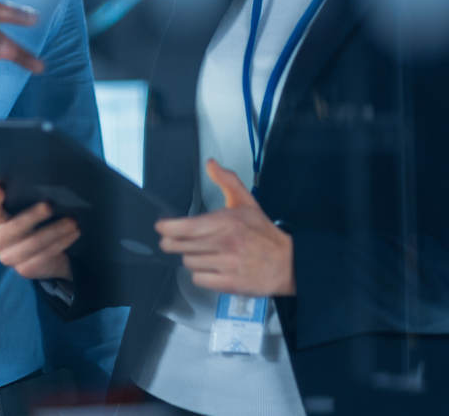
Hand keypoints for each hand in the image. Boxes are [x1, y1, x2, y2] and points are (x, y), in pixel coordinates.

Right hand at [0, 185, 77, 280]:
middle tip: (49, 206)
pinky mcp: (24, 269)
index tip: (0, 189)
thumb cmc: (32, 218)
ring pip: (33, 244)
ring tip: (73, 221)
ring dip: (55, 231)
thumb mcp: (25, 206)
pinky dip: (61, 242)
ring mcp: (8, 256)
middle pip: (13, 228)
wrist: (39, 252)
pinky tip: (73, 233)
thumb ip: (26, 195)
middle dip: (32, 216)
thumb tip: (47, 181)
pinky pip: (45, 256)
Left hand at [155, 159, 294, 296]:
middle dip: (173, 243)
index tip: (161, 226)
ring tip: (200, 252)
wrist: (287, 262)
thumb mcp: (246, 202)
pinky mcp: (229, 284)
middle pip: (182, 247)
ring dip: (190, 257)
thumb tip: (211, 165)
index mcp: (227, 222)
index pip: (188, 227)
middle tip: (172, 240)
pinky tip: (209, 266)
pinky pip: (199, 279)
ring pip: (189, 263)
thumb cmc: (264, 233)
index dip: (168, 228)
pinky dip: (201, 274)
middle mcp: (226, 244)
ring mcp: (227, 265)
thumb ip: (227, 181)